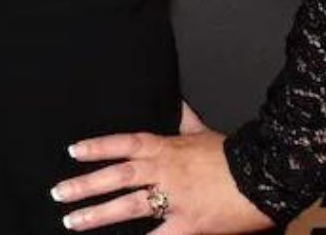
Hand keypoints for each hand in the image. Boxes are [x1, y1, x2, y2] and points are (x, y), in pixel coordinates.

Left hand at [51, 100, 276, 231]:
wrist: (267, 173)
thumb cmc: (235, 154)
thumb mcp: (206, 132)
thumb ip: (186, 119)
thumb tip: (178, 102)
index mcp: (167, 147)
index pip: (124, 143)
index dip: (97, 147)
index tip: (73, 151)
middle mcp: (165, 170)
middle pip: (117, 175)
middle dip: (85, 184)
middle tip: (59, 192)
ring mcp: (174, 197)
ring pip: (128, 205)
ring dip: (97, 214)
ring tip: (72, 221)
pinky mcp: (188, 222)